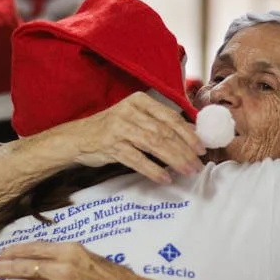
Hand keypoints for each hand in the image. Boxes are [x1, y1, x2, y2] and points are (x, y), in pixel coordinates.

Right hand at [0, 92, 205, 207]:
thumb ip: (158, 123)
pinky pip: (136, 160)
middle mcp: (129, 112)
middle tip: (198, 164)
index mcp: (139, 101)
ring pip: (154, 144)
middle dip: (185, 150)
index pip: (170, 117)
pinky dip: (153, 170)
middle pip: (164, 132)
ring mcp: (119, 128)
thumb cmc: (111, 129)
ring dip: (174, 160)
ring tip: (187, 171)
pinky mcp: (110, 145)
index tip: (202, 147)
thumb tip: (191, 136)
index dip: (189, 133)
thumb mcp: (134, 118)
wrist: (76, 138)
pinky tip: (165, 178)